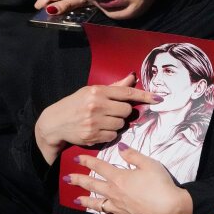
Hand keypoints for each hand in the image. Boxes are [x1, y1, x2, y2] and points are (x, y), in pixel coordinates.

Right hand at [34, 0, 87, 14]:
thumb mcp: (76, 1)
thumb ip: (62, 6)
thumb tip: (48, 10)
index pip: (42, 0)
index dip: (44, 9)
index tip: (48, 17)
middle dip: (50, 6)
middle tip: (60, 13)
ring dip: (55, 2)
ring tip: (65, 7)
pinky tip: (66, 1)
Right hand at [34, 73, 157, 164]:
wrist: (54, 123)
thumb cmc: (75, 104)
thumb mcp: (91, 91)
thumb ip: (114, 87)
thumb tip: (132, 77)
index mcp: (97, 92)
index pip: (127, 93)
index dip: (145, 96)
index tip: (159, 99)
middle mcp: (96, 106)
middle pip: (126, 111)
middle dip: (123, 112)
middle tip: (111, 111)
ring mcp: (94, 122)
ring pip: (121, 124)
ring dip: (116, 123)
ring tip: (102, 120)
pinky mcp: (92, 136)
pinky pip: (113, 136)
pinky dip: (109, 133)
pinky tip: (98, 129)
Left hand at [65, 143, 192, 213]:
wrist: (169, 207)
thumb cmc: (160, 183)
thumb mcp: (149, 163)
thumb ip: (133, 155)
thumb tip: (120, 146)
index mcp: (119, 177)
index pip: (99, 166)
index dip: (87, 161)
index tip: (76, 158)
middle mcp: (114, 193)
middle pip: (92, 185)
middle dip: (78, 180)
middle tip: (68, 178)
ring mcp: (118, 207)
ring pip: (97, 204)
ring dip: (85, 201)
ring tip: (76, 200)